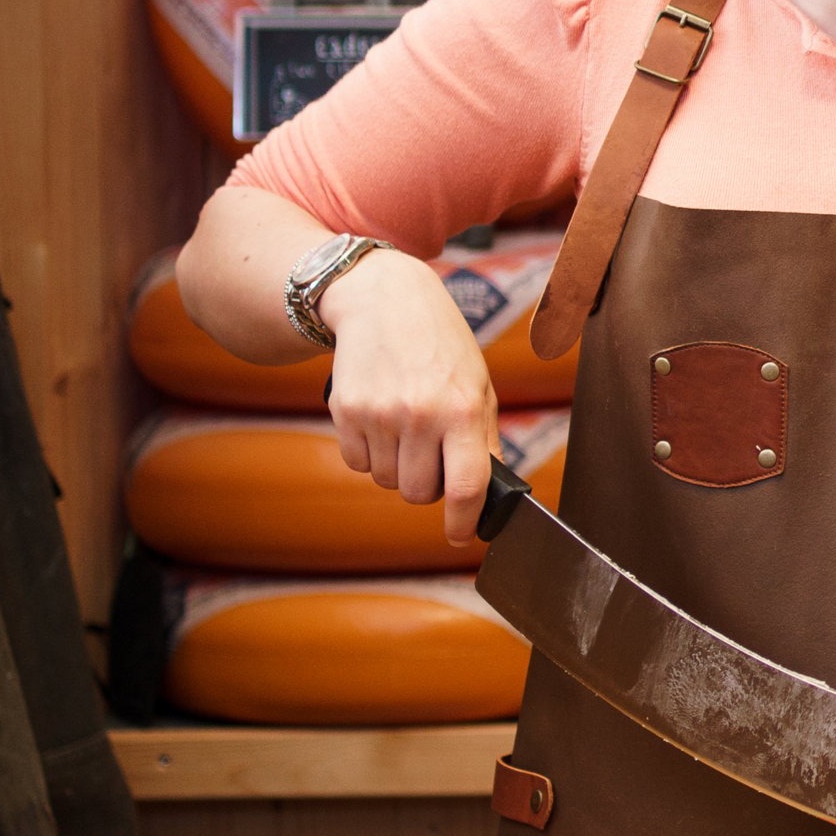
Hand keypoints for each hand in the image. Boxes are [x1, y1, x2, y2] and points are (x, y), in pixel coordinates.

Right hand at [318, 250, 501, 545]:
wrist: (383, 300)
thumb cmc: (441, 345)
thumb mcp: (477, 385)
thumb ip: (484, 440)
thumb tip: (490, 493)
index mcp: (462, 410)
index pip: (465, 487)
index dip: (463, 522)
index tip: (460, 535)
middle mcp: (420, 415)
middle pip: (418, 493)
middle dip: (426, 486)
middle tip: (432, 456)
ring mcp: (378, 414)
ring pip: (386, 480)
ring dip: (397, 466)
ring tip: (406, 426)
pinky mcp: (345, 410)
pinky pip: (357, 462)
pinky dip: (369, 452)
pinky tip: (380, 417)